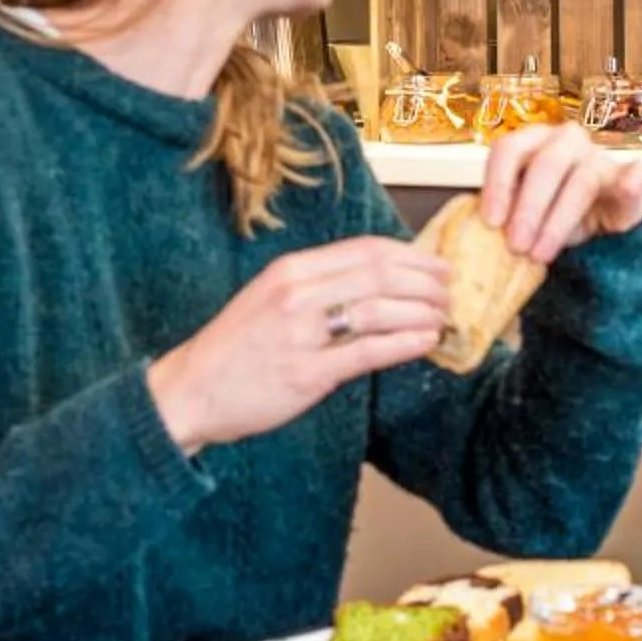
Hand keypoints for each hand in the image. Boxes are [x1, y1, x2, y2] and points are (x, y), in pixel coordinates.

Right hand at [145, 237, 448, 452]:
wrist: (191, 390)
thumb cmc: (236, 347)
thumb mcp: (272, 298)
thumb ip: (319, 286)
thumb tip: (377, 281)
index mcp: (290, 270)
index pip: (365, 250)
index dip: (411, 255)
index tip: (437, 264)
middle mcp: (297, 294)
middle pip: (380, 274)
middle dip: (425, 281)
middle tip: (450, 292)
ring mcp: (302, 333)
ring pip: (380, 309)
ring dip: (422, 312)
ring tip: (443, 318)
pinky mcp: (307, 373)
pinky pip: (368, 352)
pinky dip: (404, 343)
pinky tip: (425, 341)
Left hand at [481, 123, 641, 262]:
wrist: (594, 226)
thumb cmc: (545, 212)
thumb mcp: (518, 211)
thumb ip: (501, 212)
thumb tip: (482, 224)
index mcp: (533, 140)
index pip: (509, 149)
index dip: (498, 184)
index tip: (491, 222)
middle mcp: (566, 140)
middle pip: (545, 165)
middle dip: (528, 209)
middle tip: (516, 246)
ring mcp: (599, 157)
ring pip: (580, 181)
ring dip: (558, 222)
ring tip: (540, 255)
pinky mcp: (628, 178)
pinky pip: (632, 176)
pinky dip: (632, 181)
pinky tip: (629, 186)